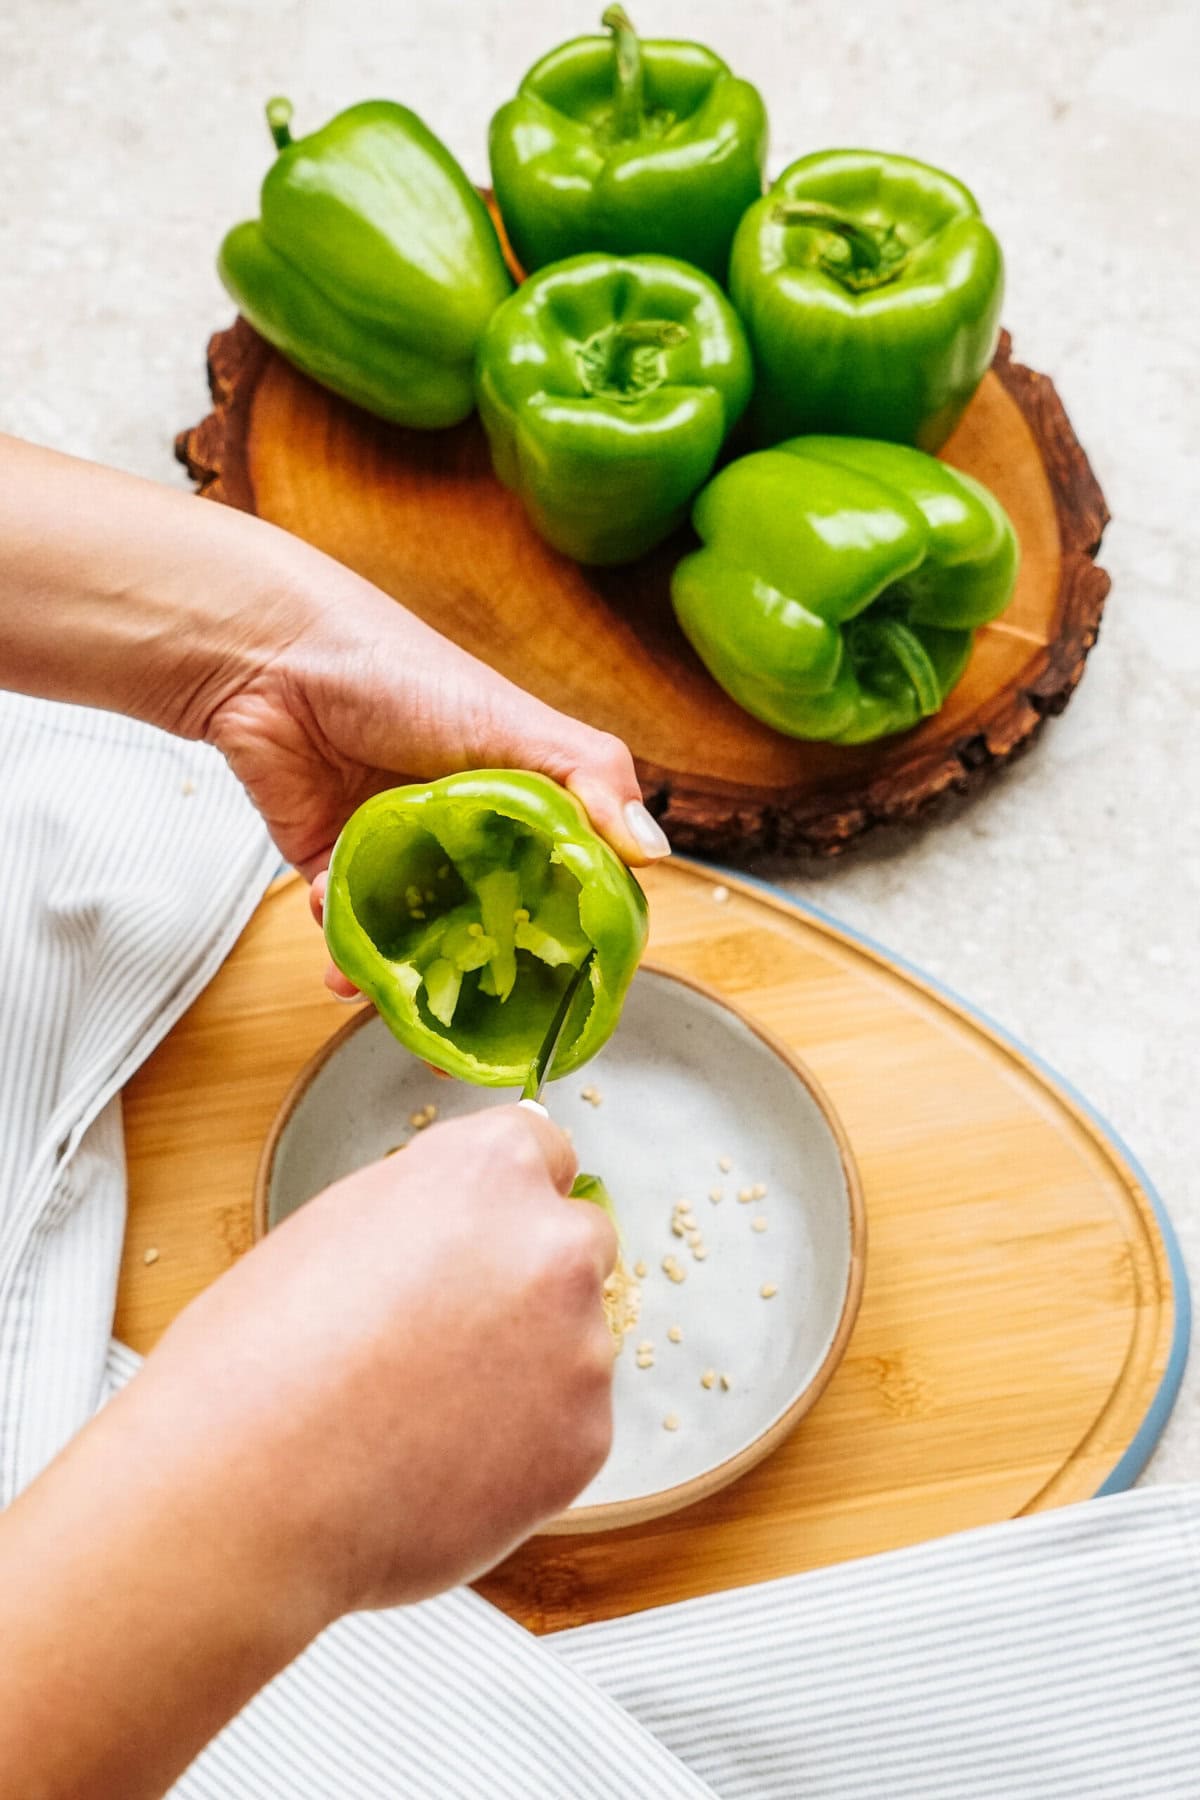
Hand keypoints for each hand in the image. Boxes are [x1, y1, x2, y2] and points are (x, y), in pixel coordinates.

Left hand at [0, 432, 670, 942]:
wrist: (275, 659)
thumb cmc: (401, 672)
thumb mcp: (514, 721)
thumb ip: (589, 779)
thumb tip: (654, 851)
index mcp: (521, 794)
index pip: (566, 873)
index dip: (575, 926)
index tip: (576, 977)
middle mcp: (465, 828)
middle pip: (493, 919)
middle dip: (490, 970)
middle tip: (490, 1012)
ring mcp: (400, 851)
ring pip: (421, 935)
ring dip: (413, 974)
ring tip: (405, 1000)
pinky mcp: (333, 864)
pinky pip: (350, 928)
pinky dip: (347, 950)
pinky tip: (344, 958)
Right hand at [0, 1107, 613, 1797]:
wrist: (245, 1492)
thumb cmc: (259, 1355)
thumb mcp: (338, 1223)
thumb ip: (429, 1206)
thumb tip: (465, 1220)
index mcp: (489, 1169)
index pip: (543, 1152)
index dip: (503, 1200)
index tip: (478, 1236)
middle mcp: (553, 1244)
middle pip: (579, 1242)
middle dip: (532, 1279)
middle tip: (452, 1334)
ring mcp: (581, 1347)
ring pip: (575, 1343)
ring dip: (528, 1368)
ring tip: (424, 1414)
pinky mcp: (587, 1440)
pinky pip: (569, 1428)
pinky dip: (524, 1447)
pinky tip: (441, 1464)